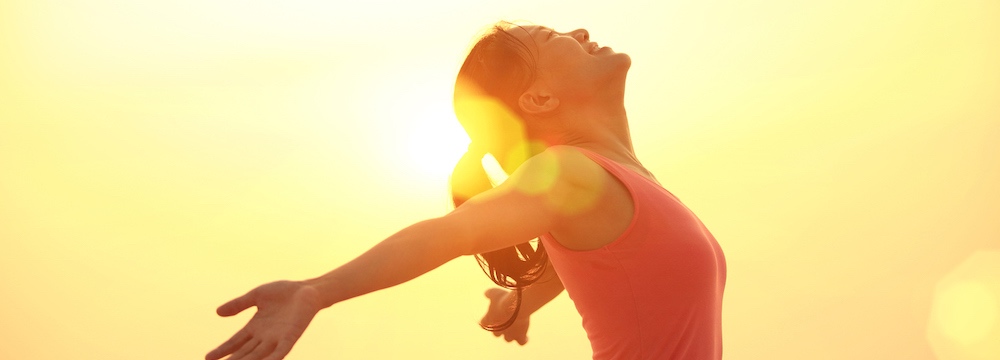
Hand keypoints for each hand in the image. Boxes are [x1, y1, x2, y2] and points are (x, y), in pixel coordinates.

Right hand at [206, 280, 322, 359]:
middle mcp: (264, 336)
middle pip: (244, 352)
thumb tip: (217, 312)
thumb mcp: (256, 296)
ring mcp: (277, 338)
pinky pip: (280, 352)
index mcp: (255, 327)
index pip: (235, 342)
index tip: (208, 357)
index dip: (223, 350)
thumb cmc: (284, 292)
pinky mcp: (290, 337)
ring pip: (258, 355)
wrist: (307, 290)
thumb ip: (239, 304)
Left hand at [480, 288, 529, 344]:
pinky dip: (523, 340)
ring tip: (517, 328)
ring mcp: (509, 335)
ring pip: (508, 339)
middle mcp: (496, 331)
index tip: (493, 314)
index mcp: (487, 321)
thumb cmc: (503, 299)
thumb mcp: (494, 293)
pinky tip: (526, 336)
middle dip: (501, 328)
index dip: (489, 319)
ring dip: (511, 334)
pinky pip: (521, 342)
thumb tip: (486, 293)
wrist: (514, 306)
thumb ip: (489, 294)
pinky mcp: (519, 336)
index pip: (484, 323)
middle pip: (496, 334)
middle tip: (507, 320)